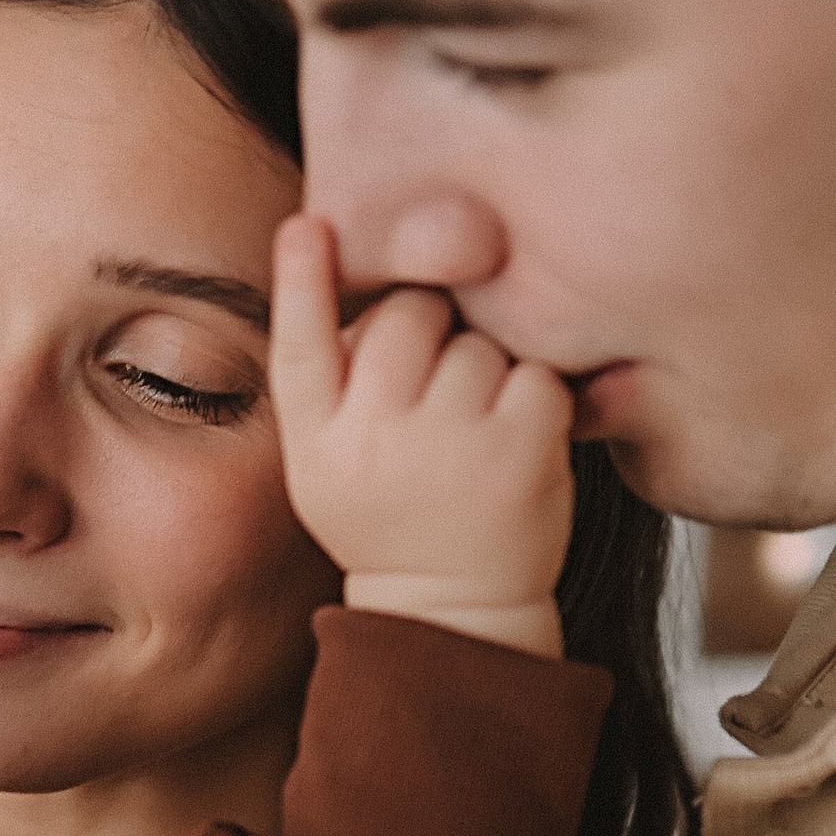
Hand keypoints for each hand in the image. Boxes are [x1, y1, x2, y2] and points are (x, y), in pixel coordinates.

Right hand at [270, 214, 574, 654]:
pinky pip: (534, 373)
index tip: (307, 225)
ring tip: (474, 433)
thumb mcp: (330, 464)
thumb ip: (336, 383)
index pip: (298, 347)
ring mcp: (447, 444)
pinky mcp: (518, 450)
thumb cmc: (395, 518)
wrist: (454, 609)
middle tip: (436, 388)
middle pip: (406, 314)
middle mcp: (373, 438)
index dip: (299, 282)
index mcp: (317, 443)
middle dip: (430, 328)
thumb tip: (360, 275)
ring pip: (475, 340)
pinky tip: (516, 443)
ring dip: (485, 370)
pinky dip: (537, 398)